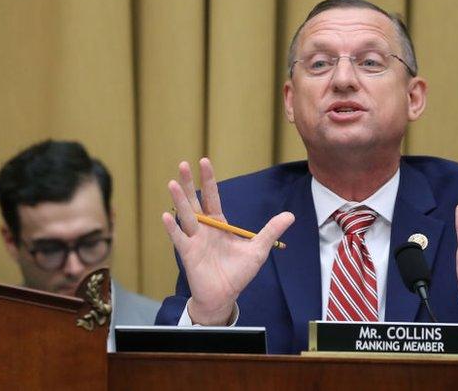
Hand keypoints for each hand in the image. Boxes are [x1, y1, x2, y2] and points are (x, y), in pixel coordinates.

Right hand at [161, 158, 293, 324]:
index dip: (208, 179)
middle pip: (195, 201)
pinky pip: (179, 238)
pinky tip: (166, 215)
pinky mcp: (188, 253)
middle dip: (188, 183)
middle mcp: (204, 228)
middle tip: (183, 164)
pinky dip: (172, 228)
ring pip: (185, 216)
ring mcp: (194, 239)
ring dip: (179, 200)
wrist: (225, 296)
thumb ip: (271, 231)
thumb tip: (290, 215)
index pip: (212, 196)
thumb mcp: (258, 249)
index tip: (203, 161)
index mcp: (219, 223)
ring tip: (172, 183)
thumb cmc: (238, 272)